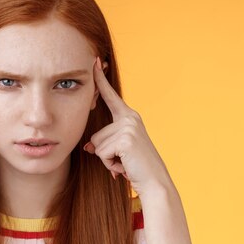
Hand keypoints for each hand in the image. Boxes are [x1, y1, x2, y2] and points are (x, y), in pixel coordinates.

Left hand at [83, 56, 172, 195]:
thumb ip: (103, 143)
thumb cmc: (136, 168)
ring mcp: (128, 127)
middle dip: (104, 153)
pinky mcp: (125, 139)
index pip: (110, 96)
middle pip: (96, 135)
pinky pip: (101, 153)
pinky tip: (124, 166)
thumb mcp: (118, 151)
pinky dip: (109, 164)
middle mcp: (130, 118)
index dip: (100, 79)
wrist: (155, 182)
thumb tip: (88, 147)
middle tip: (124, 160)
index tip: (95, 61)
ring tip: (125, 163)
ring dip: (107, 160)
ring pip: (97, 145)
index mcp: (129, 117)